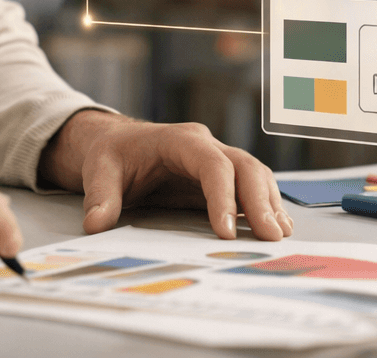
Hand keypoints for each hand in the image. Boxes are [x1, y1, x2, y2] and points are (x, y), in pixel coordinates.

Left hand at [39, 111, 293, 241]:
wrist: (116, 143)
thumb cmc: (111, 154)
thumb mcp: (99, 170)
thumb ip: (100, 197)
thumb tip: (96, 225)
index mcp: (179, 140)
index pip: (211, 163)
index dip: (222, 196)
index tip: (225, 232)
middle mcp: (205, 146)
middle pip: (244, 166)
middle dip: (260, 200)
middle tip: (270, 236)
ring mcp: (217, 160)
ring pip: (254, 174)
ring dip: (269, 203)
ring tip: (279, 235)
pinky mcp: (221, 177)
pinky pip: (251, 186)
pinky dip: (266, 205)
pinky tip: (276, 227)